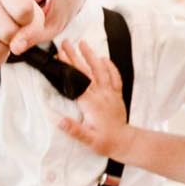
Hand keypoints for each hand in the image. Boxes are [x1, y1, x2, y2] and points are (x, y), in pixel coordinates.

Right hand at [0, 0, 45, 68]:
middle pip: (8, 32)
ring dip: (3, 50)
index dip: (27, 20)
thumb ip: (34, 28)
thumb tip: (17, 48)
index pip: (23, 9)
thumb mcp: (30, 13)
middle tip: (9, 28)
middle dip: (14, 36)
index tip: (21, 16)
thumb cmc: (10, 12)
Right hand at [54, 38, 130, 156]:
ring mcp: (110, 93)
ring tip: (83, 43)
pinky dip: (110, 67)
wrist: (125, 142)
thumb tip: (59, 121)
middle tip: (65, 43)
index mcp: (92, 104)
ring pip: (101, 70)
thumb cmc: (105, 142)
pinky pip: (115, 77)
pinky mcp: (117, 95)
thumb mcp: (88, 139)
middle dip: (75, 56)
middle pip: (86, 72)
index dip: (68, 67)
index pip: (77, 81)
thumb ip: (74, 130)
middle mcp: (101, 95)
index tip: (59, 55)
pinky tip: (104, 58)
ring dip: (91, 56)